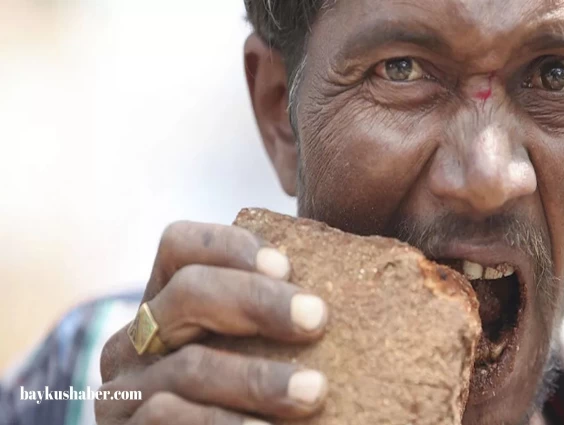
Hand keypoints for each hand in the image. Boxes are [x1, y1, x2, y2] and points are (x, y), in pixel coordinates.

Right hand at [95, 221, 328, 424]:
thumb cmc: (251, 400)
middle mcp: (137, 339)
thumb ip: (275, 322)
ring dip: (257, 378)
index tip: (287, 267)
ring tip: (314, 391)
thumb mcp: (253, 350)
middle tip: (318, 318)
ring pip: (190, 366)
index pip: (180, 246)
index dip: (229, 245)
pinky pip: (168, 419)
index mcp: (168, 304)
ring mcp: (125, 390)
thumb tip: (339, 297)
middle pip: (188, 292)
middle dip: (257, 300)